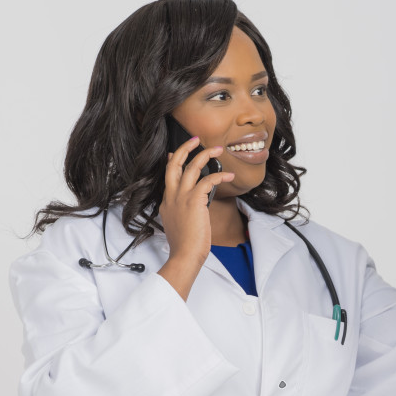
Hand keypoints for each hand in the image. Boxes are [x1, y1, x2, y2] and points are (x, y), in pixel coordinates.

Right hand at [159, 138, 235, 265]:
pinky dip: (220, 175)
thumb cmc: (185, 246)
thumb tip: (195, 208)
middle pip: (174, 164)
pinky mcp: (194, 201)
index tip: (176, 153)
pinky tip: (229, 175)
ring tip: (217, 149)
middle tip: (194, 139)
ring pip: (191, 167)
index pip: (168, 176)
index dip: (173, 162)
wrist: (184, 255)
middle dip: (184, 148)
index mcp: (166, 202)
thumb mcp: (179, 225)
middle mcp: (171, 196)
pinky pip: (208, 180)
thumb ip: (183, 212)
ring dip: (205, 155)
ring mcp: (181, 197)